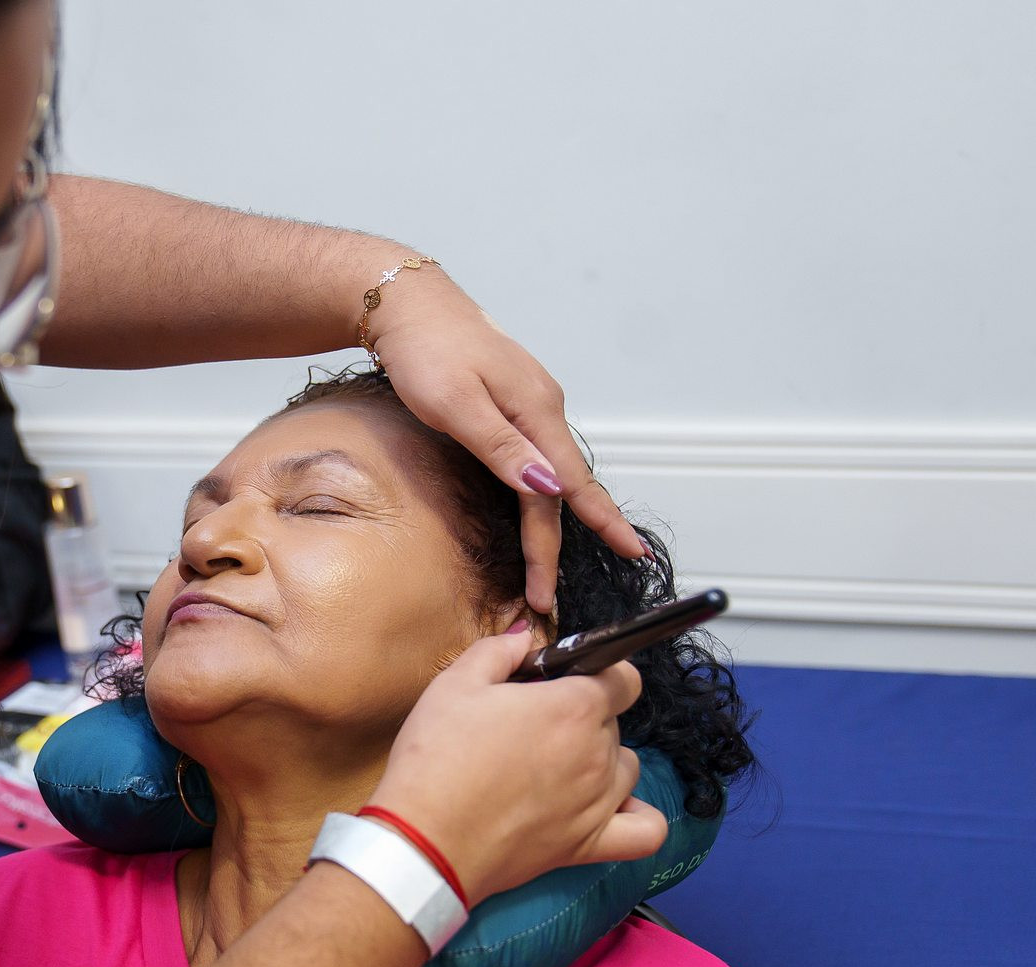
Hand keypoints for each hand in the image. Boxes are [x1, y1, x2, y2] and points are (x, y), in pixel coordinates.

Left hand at [366, 266, 646, 611]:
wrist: (407, 302)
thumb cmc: (424, 351)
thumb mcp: (455, 402)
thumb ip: (500, 447)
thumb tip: (547, 489)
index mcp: (536, 410)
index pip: (568, 486)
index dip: (594, 526)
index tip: (628, 557)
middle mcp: (543, 408)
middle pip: (560, 488)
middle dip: (555, 544)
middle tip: (544, 594)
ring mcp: (530, 404)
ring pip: (551, 475)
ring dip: (553, 522)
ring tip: (546, 567)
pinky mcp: (512, 403)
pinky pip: (539, 458)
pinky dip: (542, 493)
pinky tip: (543, 507)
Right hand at [367, 627, 666, 904]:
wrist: (425, 840)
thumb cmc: (436, 759)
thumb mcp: (454, 685)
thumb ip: (498, 651)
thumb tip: (524, 637)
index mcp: (573, 707)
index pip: (624, 678)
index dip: (597, 673)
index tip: (564, 681)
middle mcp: (596, 753)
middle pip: (614, 723)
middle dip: (580, 717)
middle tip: (530, 726)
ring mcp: (598, 802)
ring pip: (626, 767)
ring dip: (601, 760)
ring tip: (556, 765)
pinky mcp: (588, 845)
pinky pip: (647, 831)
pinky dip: (639, 816)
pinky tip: (612, 807)